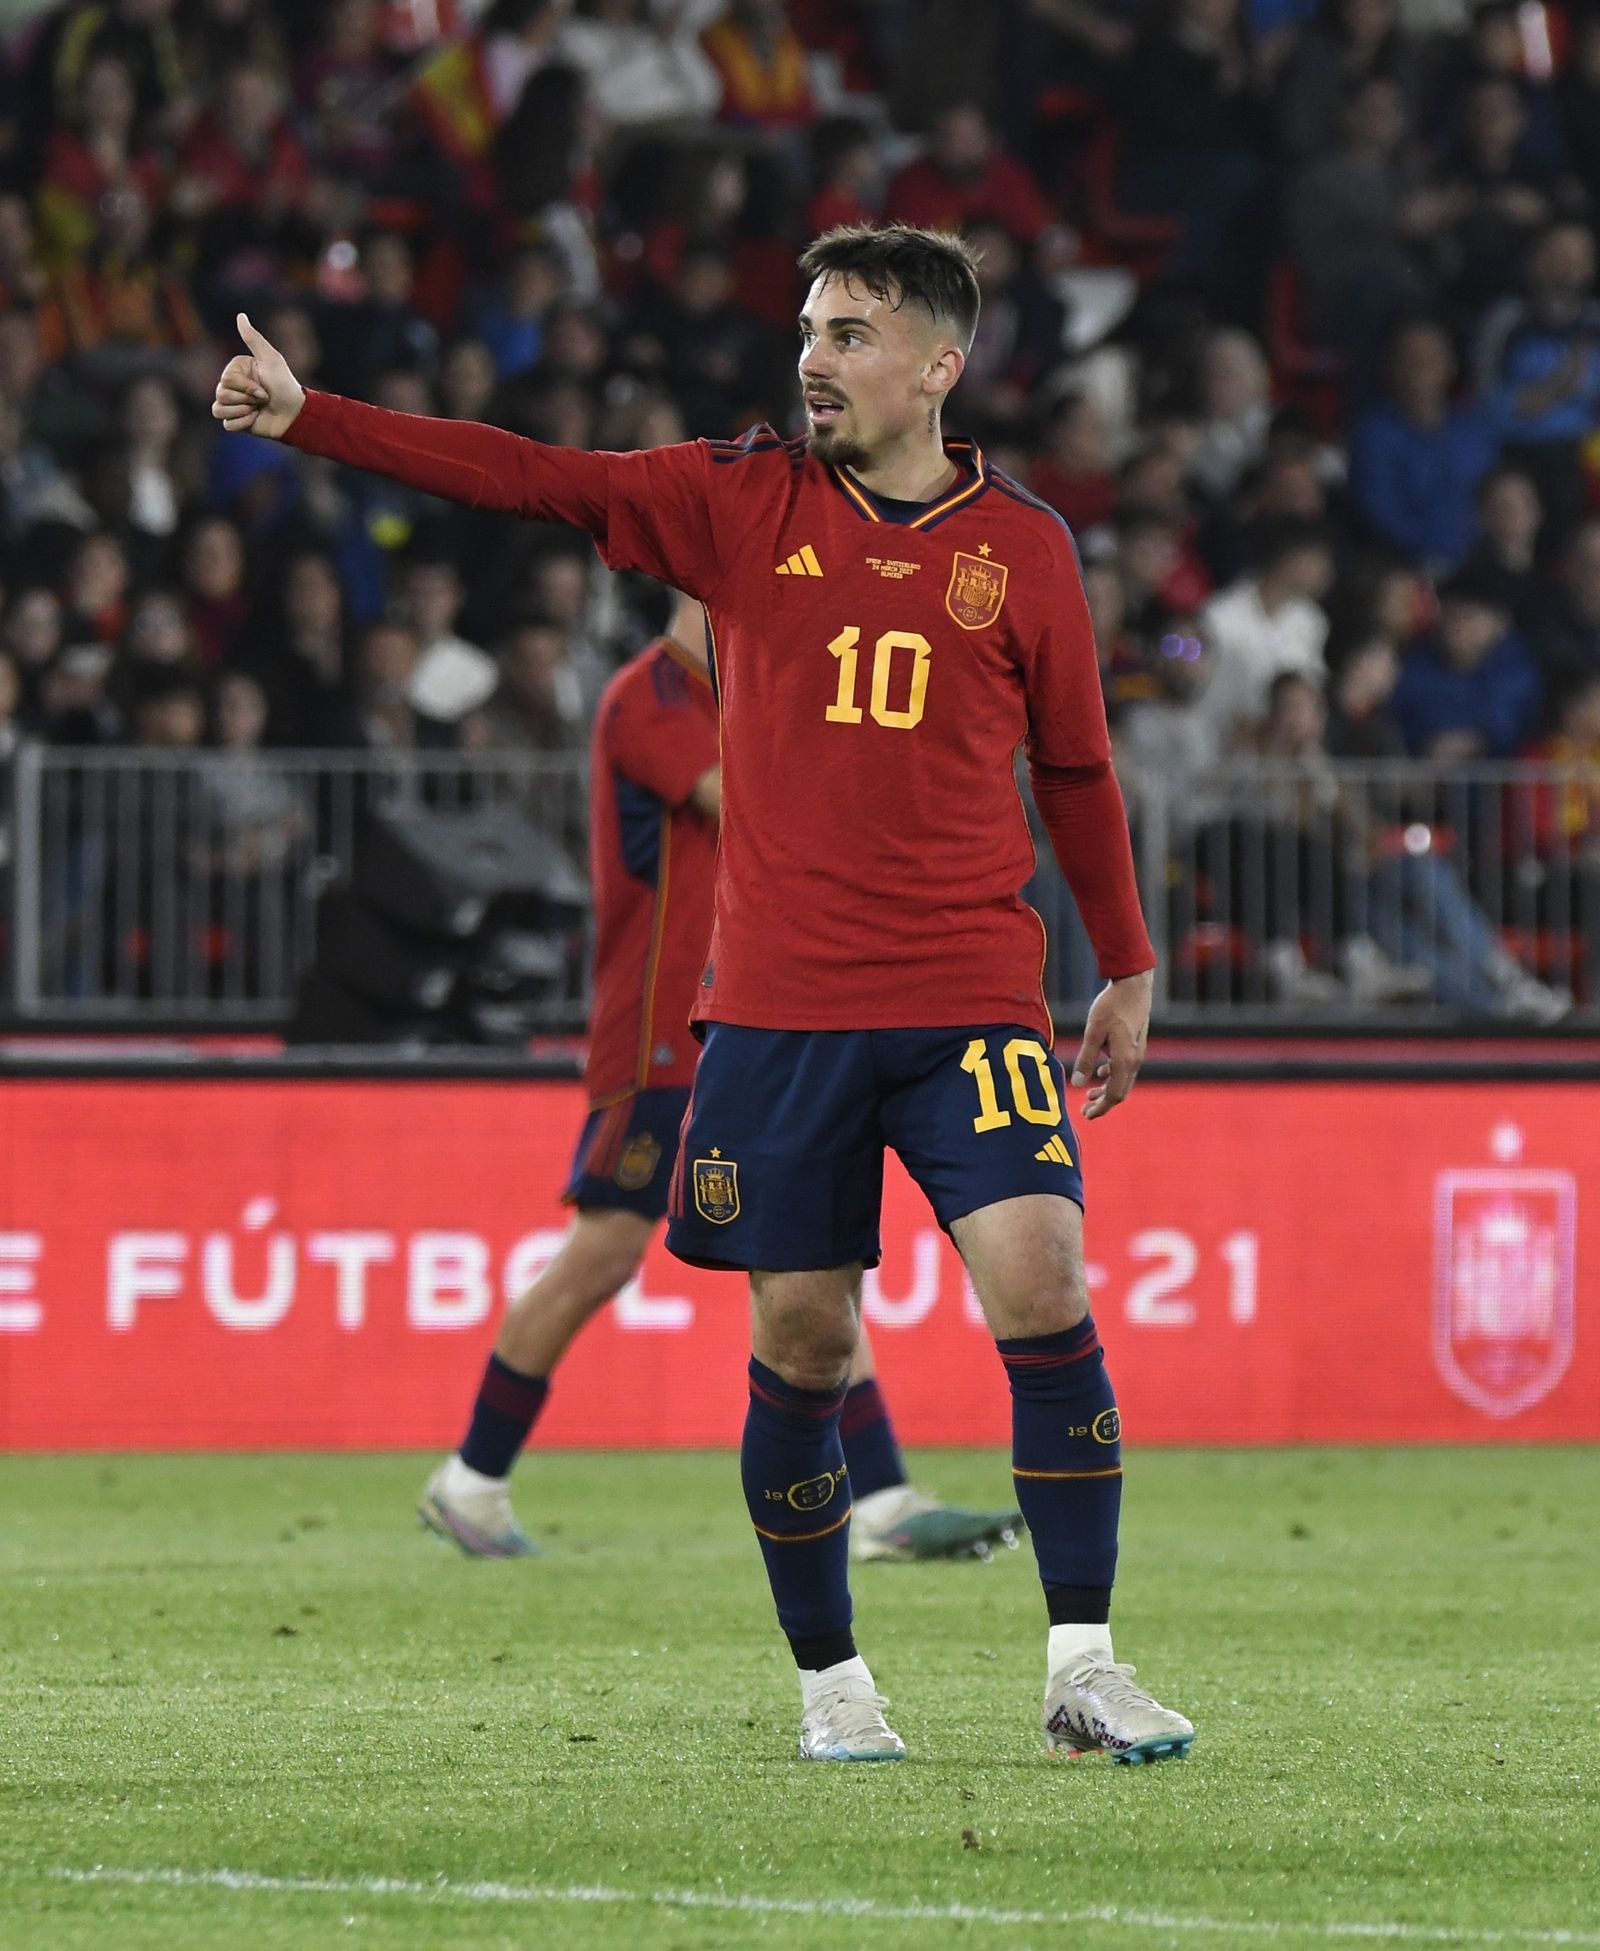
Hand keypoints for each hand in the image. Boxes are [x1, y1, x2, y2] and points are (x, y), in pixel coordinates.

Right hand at [211, 312, 304, 439]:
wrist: (295, 414)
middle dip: (246, 399)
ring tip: (258, 410)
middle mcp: (232, 386)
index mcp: (236, 370)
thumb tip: (240, 315)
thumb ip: (254, 339)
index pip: (225, 380)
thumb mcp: (271, 359)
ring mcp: (233, 404)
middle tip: (263, 399)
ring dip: (242, 411)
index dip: (245, 387)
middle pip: (220, 394)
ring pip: (218, 409)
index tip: (264, 389)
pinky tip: (256, 419)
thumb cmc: (285, 385)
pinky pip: (226, 424)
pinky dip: (242, 423)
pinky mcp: (236, 421)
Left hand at [1071, 969, 1151, 1120]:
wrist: (1134, 985)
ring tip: (1089, 1094)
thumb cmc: (1111, 1005)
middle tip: (1084, 1110)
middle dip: (1103, 1103)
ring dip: (1106, 1089)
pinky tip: (1100, 1072)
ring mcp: (1138, 1053)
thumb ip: (1086, 1059)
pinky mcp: (1136, 1044)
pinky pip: (1125, 1069)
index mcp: (1125, 1060)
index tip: (1086, 1115)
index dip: (1100, 1108)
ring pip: (1123, 1080)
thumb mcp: (1093, 1032)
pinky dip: (1112, 1075)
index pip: (1114, 1094)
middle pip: (1120, 1091)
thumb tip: (1077, 1084)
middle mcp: (1135, 1060)